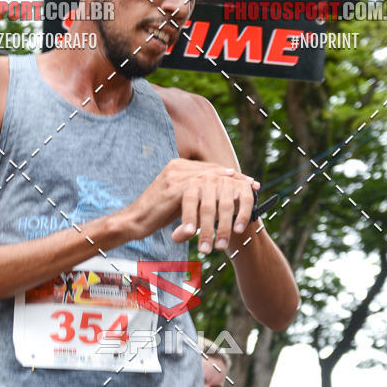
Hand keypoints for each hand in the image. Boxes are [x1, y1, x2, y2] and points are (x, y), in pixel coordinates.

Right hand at [128, 159, 259, 252]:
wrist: (134, 221)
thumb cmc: (156, 214)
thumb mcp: (179, 200)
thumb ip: (196, 194)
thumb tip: (217, 197)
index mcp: (179, 166)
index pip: (211, 168)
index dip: (231, 176)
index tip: (248, 182)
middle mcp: (177, 166)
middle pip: (213, 171)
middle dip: (235, 181)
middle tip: (252, 187)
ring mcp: (174, 175)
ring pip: (208, 183)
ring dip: (226, 194)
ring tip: (241, 200)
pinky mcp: (171, 187)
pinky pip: (198, 194)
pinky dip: (213, 203)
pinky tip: (225, 208)